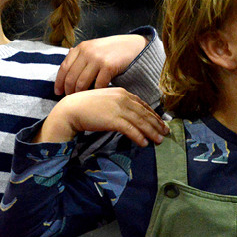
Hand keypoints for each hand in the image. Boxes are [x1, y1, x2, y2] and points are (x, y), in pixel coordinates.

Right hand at [35, 87, 166, 146]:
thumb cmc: (85, 106)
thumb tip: (127, 115)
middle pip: (144, 113)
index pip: (142, 104)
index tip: (160, 122)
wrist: (71, 109)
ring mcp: (119, 108)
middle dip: (157, 124)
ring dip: (152, 132)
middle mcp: (123, 98)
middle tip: (166, 133)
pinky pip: (131, 130)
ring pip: (141, 122)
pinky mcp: (114, 119)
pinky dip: (139, 137)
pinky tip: (144, 143)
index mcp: (122, 92)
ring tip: (159, 141)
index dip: (153, 114)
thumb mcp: (105, 101)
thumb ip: (117, 104)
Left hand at [55, 34, 146, 94]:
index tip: (57, 92)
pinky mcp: (109, 66)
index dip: (59, 82)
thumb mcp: (94, 48)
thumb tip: (64, 64)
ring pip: (82, 83)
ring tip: (81, 100)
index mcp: (81, 48)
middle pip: (71, 77)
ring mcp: (97, 59)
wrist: (134, 46)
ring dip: (80, 94)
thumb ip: (80, 55)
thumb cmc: (112, 50)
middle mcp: (87, 52)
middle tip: (70, 99)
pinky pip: (97, 85)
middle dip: (68, 91)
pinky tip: (96, 97)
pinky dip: (95, 93)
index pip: (64, 67)